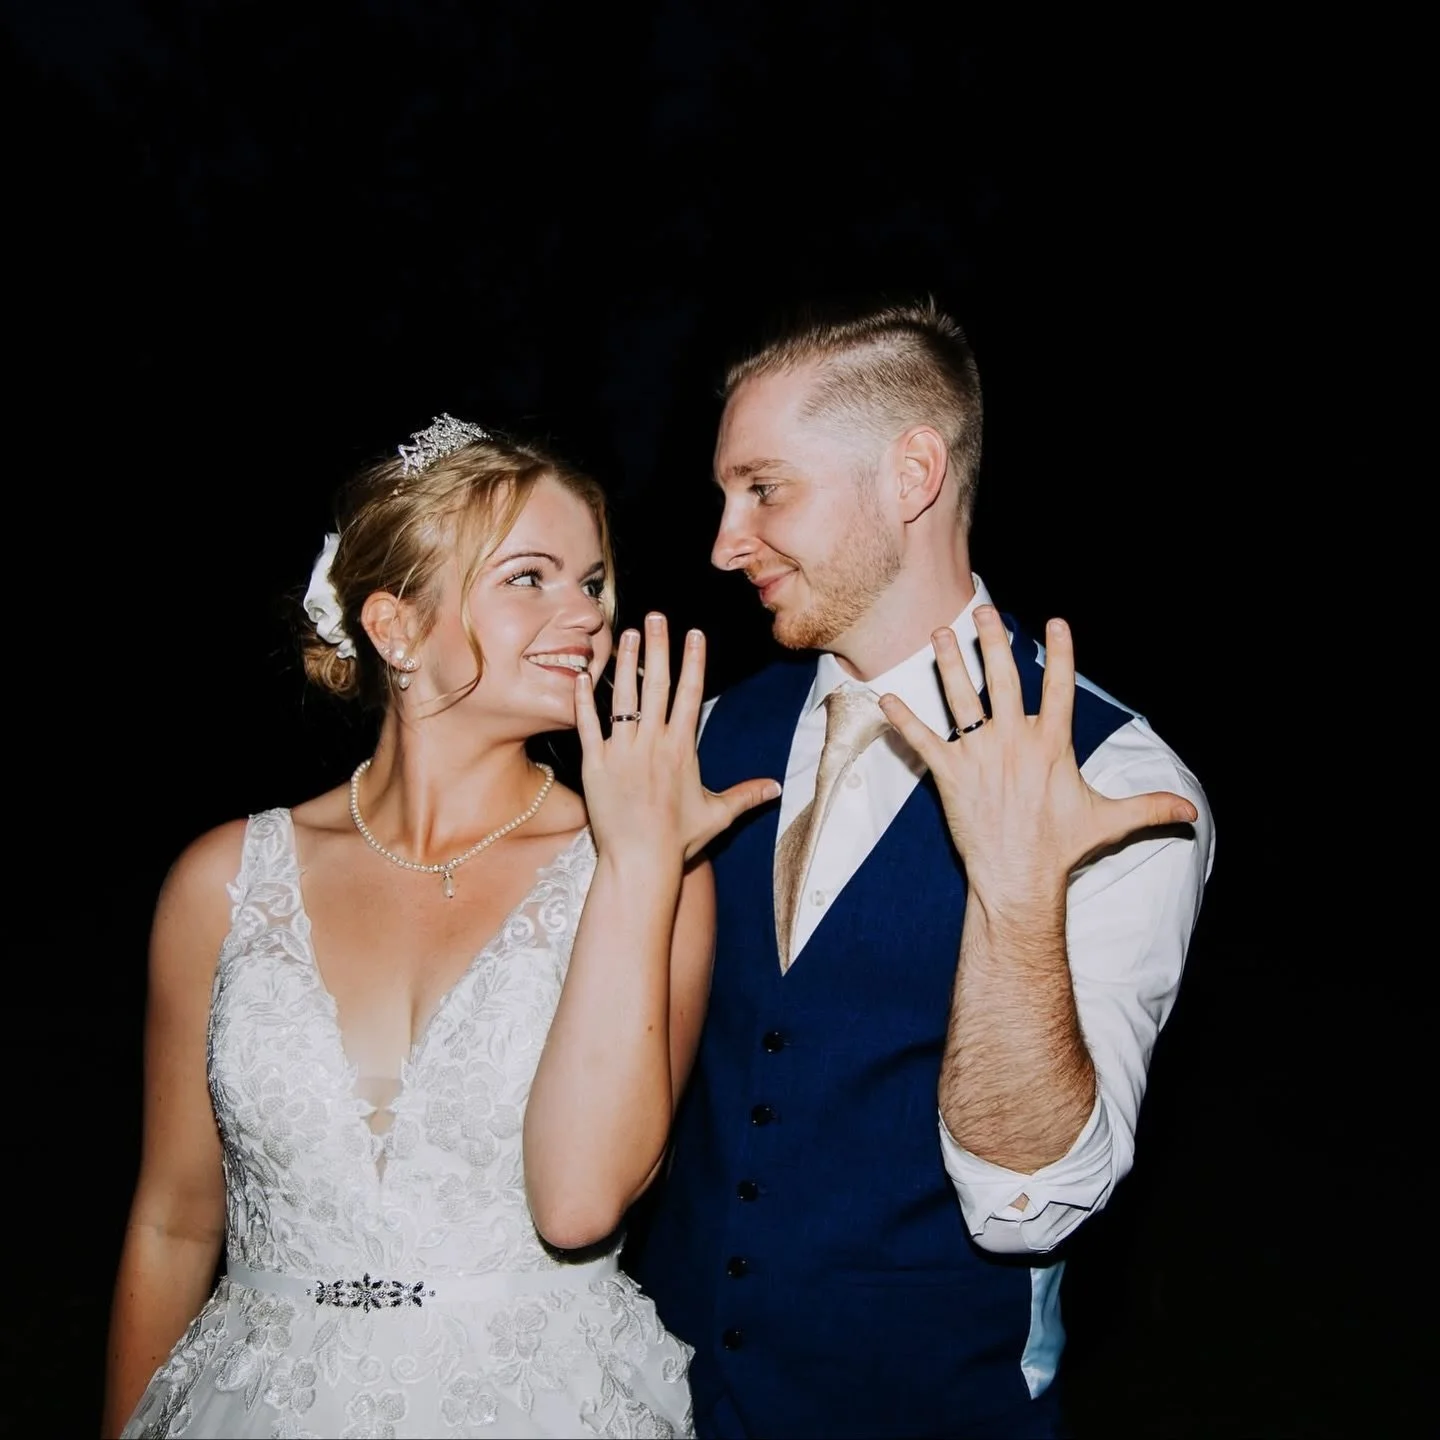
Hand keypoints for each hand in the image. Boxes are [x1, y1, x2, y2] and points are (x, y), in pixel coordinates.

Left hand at [575, 612, 780, 862]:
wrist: (641, 861)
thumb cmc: (679, 840)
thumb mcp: (718, 814)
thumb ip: (746, 795)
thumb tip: (777, 789)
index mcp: (682, 748)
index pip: (690, 694)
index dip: (693, 661)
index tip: (694, 634)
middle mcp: (653, 743)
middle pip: (658, 684)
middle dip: (658, 646)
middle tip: (656, 616)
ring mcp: (622, 751)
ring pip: (623, 697)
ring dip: (624, 663)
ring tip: (624, 634)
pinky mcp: (595, 764)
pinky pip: (588, 725)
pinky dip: (583, 700)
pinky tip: (581, 675)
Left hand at [878, 607, 1197, 905]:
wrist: (1019, 880)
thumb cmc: (1061, 849)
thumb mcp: (1109, 822)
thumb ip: (1150, 807)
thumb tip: (1193, 813)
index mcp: (1052, 745)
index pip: (1058, 689)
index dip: (1060, 653)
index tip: (1057, 622)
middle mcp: (1015, 742)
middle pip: (1003, 680)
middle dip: (992, 642)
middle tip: (983, 611)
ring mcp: (980, 757)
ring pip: (961, 700)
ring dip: (947, 665)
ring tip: (938, 635)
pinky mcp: (950, 776)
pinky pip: (923, 741)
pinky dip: (903, 720)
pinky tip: (885, 698)